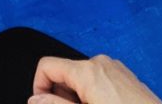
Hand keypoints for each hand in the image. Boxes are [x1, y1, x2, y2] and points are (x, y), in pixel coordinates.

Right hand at [29, 55, 161, 103]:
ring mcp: (116, 68)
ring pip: (82, 77)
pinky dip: (94, 95)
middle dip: (62, 96)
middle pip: (65, 72)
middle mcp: (101, 62)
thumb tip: (34, 99)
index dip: (39, 88)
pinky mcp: (127, 77)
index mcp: (87, 70)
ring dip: (78, 97)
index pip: (46, 65)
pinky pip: (99, 80)